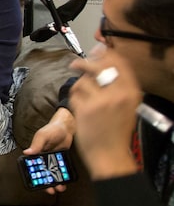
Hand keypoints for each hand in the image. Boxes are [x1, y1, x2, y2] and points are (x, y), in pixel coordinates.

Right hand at [23, 107, 75, 193]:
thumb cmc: (53, 129)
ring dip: (56, 183)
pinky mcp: (61, 161)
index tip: (37, 184)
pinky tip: (66, 182)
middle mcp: (43, 158)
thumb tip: (26, 152)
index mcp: (36, 153)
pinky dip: (63, 178)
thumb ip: (36, 144)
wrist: (68, 127)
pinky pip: (61, 172)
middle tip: (51, 190)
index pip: (33, 167)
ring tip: (60, 188)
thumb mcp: (43, 136)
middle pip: (43, 174)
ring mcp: (53, 160)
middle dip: (46, 184)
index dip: (35, 177)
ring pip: (53, 175)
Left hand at [69, 46, 141, 179]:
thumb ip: (117, 83)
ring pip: (83, 80)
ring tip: (82, 96)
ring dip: (78, 86)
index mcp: (131, 92)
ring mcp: (101, 101)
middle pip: (98, 65)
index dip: (105, 53)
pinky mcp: (86, 108)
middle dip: (84, 64)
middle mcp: (118, 94)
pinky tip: (80, 108)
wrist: (109, 153)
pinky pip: (74, 94)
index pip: (118, 61)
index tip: (97, 51)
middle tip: (77, 65)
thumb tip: (103, 58)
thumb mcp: (126, 104)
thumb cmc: (116, 129)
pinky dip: (74, 99)